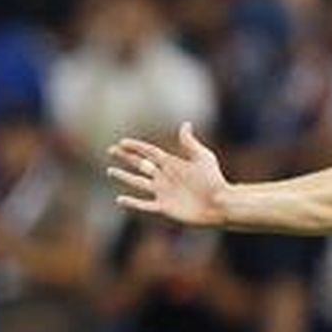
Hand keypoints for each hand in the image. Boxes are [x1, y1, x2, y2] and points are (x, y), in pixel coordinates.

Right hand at [106, 122, 227, 226]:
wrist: (220, 203)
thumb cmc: (214, 180)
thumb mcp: (202, 157)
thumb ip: (190, 142)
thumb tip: (186, 124)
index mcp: (172, 164)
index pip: (149, 152)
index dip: (136, 146)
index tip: (122, 142)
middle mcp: (165, 177)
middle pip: (141, 165)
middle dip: (126, 158)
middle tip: (111, 151)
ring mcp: (163, 192)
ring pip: (138, 183)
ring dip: (124, 177)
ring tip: (111, 171)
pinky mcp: (165, 208)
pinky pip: (144, 205)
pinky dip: (132, 203)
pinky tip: (119, 199)